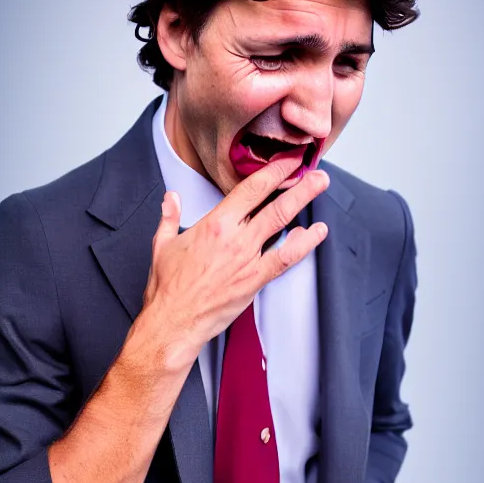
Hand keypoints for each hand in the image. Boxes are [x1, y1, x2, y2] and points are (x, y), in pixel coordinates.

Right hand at [140, 152, 329, 370]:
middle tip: (316, 170)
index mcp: (214, 224)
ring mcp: (248, 259)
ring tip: (321, 187)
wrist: (173, 321)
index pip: (250, 189)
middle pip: (274, 203)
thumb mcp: (162, 245)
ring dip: (305, 203)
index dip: (272, 171)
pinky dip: (304, 244)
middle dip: (299, 183)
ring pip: (283, 225)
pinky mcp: (254, 281)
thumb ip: (170, 217)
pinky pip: (286, 258)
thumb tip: (171, 199)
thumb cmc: (167, 287)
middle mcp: (235, 238)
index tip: (287, 161)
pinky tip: (316, 232)